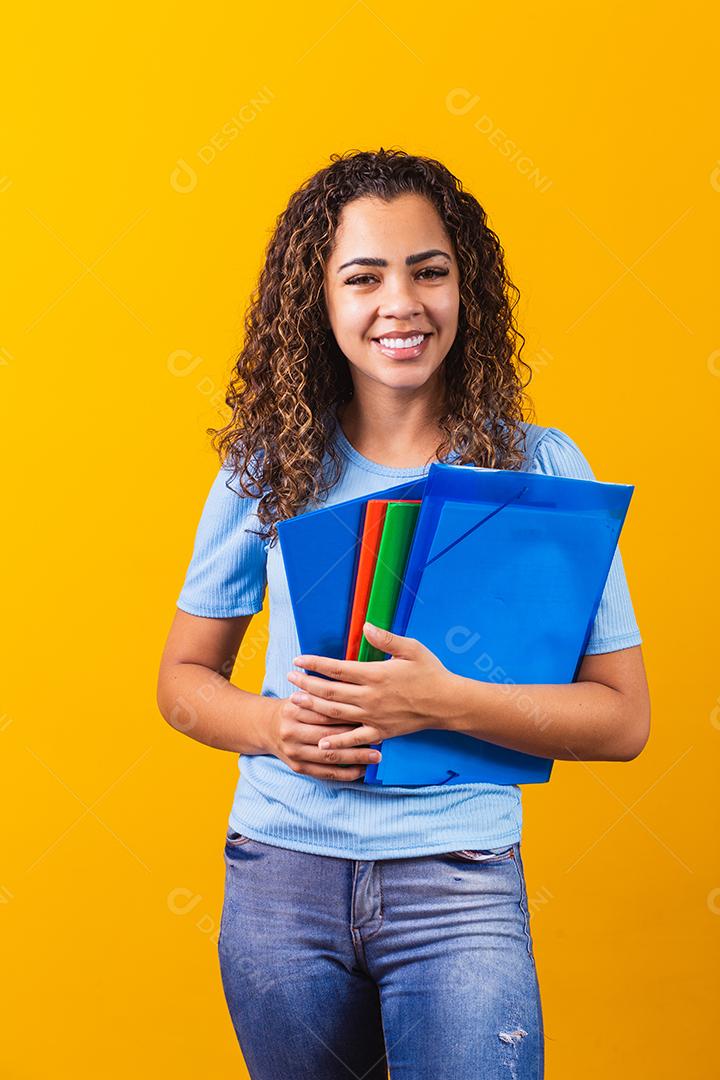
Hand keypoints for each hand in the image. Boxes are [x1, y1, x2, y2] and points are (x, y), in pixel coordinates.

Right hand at [267, 695, 382, 780]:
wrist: (265, 727)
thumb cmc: (294, 707)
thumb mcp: (302, 695)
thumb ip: (322, 693)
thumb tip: (355, 690)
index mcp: (293, 709)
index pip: (325, 713)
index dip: (349, 715)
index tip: (371, 716)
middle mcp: (291, 731)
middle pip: (328, 736)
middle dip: (355, 738)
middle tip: (379, 738)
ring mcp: (293, 752)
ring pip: (329, 757)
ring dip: (355, 758)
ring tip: (376, 756)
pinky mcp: (297, 767)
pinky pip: (325, 774)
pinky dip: (345, 773)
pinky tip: (362, 771)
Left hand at [286, 621, 453, 751]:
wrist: (447, 703)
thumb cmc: (430, 672)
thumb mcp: (411, 648)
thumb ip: (386, 638)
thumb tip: (366, 627)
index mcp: (375, 674)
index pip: (337, 669)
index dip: (315, 664)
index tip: (299, 659)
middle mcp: (370, 697)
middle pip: (330, 692)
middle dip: (306, 684)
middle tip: (289, 677)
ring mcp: (373, 716)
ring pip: (336, 713)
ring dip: (313, 707)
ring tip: (295, 701)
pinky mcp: (380, 731)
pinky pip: (354, 739)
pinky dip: (337, 742)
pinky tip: (321, 743)